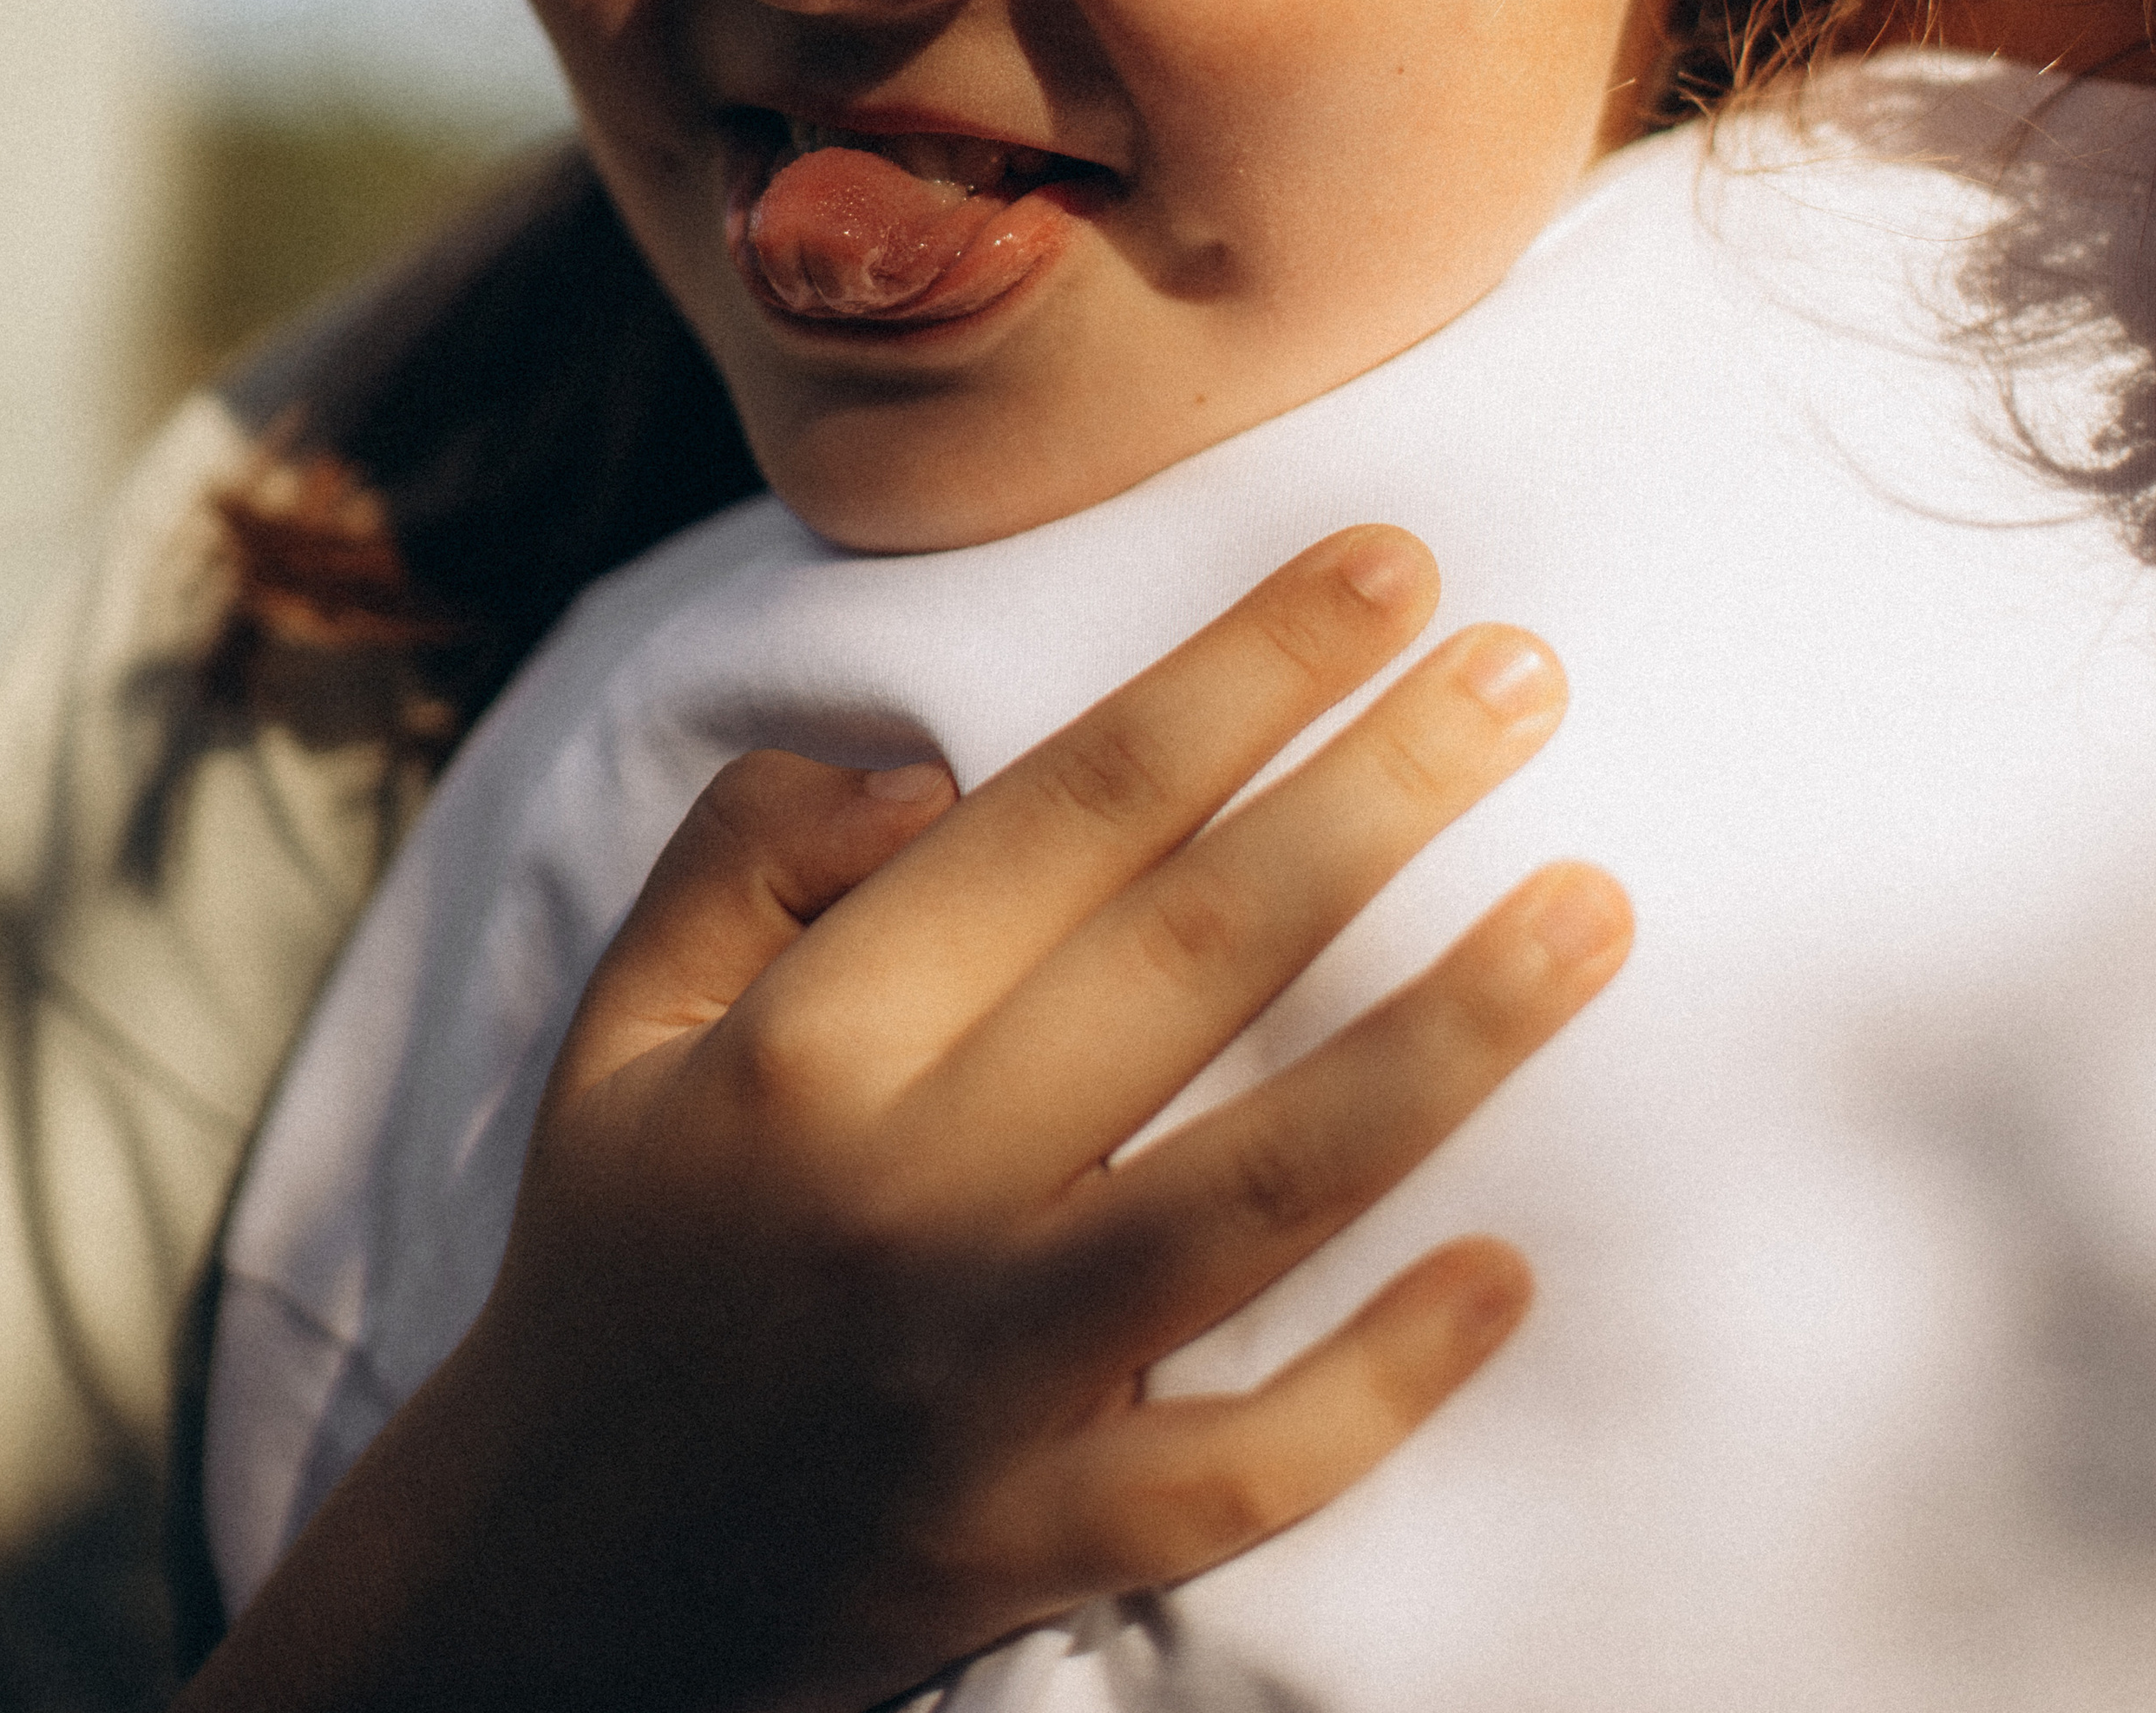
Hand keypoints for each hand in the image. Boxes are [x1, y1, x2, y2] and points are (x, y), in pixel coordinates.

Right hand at [186, 526, 1629, 1711]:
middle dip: (1378, 794)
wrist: (558, 1586)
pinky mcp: (1039, 1541)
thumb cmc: (620, 1247)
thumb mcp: (622, 1015)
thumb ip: (749, 845)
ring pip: (1257, 1193)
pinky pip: (1242, 1468)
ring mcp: (984, 1382)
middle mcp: (908, 1194)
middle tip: (1529, 672)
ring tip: (1596, 908)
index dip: (1239, 676)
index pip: (1070, 812)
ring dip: (1445, 1040)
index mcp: (810, 1042)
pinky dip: (1382, 1376)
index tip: (1385, 570)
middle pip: (1192, 958)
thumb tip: (935, 772)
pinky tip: (1508, 1268)